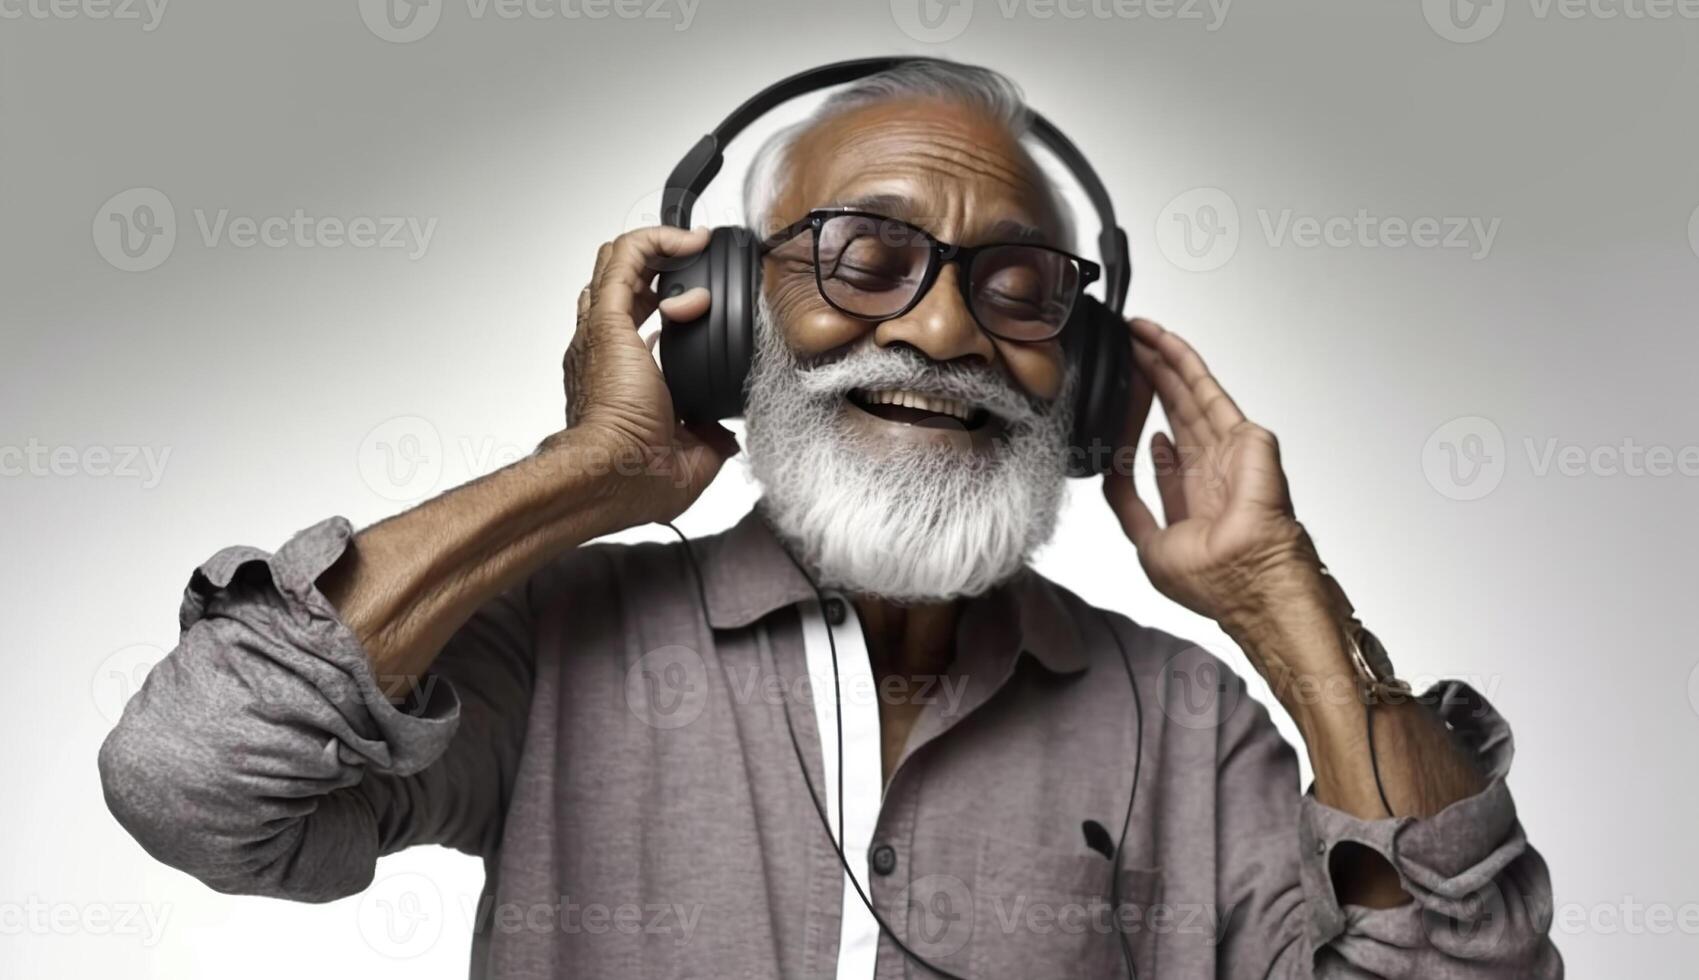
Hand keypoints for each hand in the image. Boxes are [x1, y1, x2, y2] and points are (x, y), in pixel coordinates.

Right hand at [555, 225, 737, 524]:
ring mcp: (601, 331)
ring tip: (695, 248)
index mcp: (617, 379)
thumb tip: (725, 437)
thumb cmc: (630, 479)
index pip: (634, 324)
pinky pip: (627, 257)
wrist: (607, 474)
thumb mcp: (690, 464)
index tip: (701, 307)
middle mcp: (602, 348)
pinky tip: (693, 243)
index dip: (668, 309)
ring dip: (661, 250)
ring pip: (618, 262)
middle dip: (661, 268)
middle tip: (697, 266)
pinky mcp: (609, 319)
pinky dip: (659, 242)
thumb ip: (708, 442)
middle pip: (620, 284)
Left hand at [1103, 318, 1326, 635]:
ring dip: (1163, 362)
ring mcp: (1231, 449)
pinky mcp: (1244, 436)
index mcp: (1196, 495)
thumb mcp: (1150, 544)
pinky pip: (1207, 390)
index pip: (1167, 446)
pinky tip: (1164, 344)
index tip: (1123, 398)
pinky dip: (1184, 364)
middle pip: (1177, 411)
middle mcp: (1215, 468)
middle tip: (1126, 350)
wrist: (1251, 584)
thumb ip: (1130, 507)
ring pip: (1190, 393)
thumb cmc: (1217, 581)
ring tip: (1138, 335)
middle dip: (1150, 380)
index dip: (1142, 420)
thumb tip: (1110, 475)